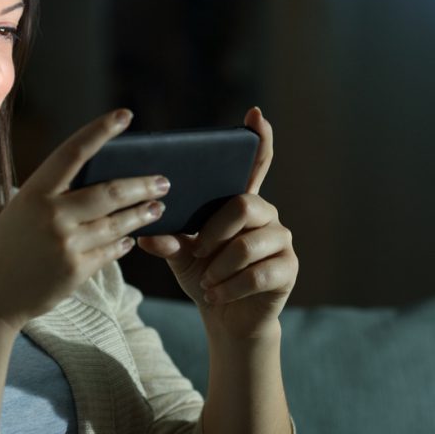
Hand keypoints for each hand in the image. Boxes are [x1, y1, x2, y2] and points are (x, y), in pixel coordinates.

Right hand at [0, 109, 167, 333]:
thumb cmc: (8, 244)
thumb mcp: (24, 209)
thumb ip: (59, 195)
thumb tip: (107, 184)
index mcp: (35, 191)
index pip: (74, 152)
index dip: (100, 131)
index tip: (124, 115)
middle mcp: (52, 214)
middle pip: (111, 192)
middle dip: (143, 185)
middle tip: (164, 181)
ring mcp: (65, 244)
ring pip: (117, 224)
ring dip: (142, 214)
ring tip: (158, 208)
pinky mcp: (75, 271)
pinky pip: (110, 251)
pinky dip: (123, 243)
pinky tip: (131, 238)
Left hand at [138, 108, 297, 339]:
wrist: (228, 319)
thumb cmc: (205, 277)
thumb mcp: (181, 256)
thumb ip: (168, 239)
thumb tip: (146, 231)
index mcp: (241, 202)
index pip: (255, 164)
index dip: (258, 139)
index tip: (255, 114)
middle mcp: (266, 214)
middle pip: (243, 204)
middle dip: (214, 231)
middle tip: (198, 251)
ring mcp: (281, 240)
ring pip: (247, 244)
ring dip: (218, 267)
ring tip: (206, 282)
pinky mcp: (288, 268)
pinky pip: (258, 272)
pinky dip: (230, 287)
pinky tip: (215, 295)